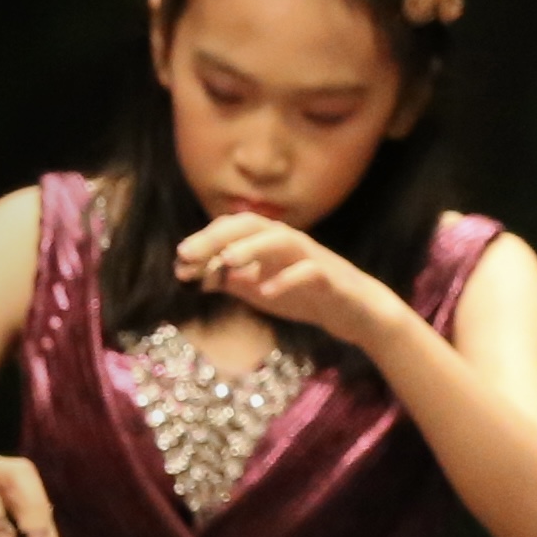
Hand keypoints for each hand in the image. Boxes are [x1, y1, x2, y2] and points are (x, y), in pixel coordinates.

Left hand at [172, 212, 396, 344]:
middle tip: (188, 255)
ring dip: (251, 248)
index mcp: (269, 241)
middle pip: (250, 224)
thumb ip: (228, 279)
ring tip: (226, 263)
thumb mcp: (258, 288)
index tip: (180, 261)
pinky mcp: (331, 277)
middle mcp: (289, 241)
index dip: (203, 240)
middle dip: (217, 237)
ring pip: (280, 240)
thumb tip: (191, 275)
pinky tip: (265, 292)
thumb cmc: (306, 295)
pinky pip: (308, 271)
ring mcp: (311, 256)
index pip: (231, 228)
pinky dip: (286, 279)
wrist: (355, 311)